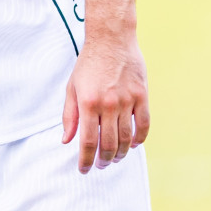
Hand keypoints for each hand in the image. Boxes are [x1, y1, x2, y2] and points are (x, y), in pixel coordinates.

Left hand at [63, 29, 149, 172]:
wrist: (111, 40)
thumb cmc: (88, 65)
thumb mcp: (72, 88)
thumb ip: (69, 116)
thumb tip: (66, 140)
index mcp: (88, 103)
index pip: (87, 141)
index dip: (85, 160)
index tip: (84, 170)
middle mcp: (108, 104)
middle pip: (108, 144)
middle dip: (104, 160)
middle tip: (101, 165)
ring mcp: (127, 101)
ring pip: (127, 138)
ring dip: (121, 153)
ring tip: (116, 158)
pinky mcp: (142, 96)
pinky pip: (144, 124)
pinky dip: (139, 139)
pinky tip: (133, 144)